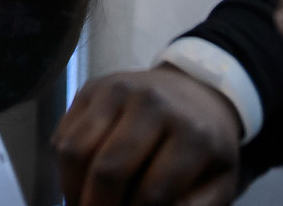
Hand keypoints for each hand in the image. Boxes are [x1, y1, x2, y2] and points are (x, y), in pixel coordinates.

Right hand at [54, 66, 242, 205]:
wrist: (195, 91)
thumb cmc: (205, 147)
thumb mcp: (219, 182)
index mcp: (193, 134)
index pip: (150, 193)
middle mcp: (153, 104)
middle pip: (108, 171)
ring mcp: (118, 90)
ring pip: (74, 150)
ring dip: (71, 189)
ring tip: (81, 203)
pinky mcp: (92, 87)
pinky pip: (63, 135)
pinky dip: (64, 167)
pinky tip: (81, 179)